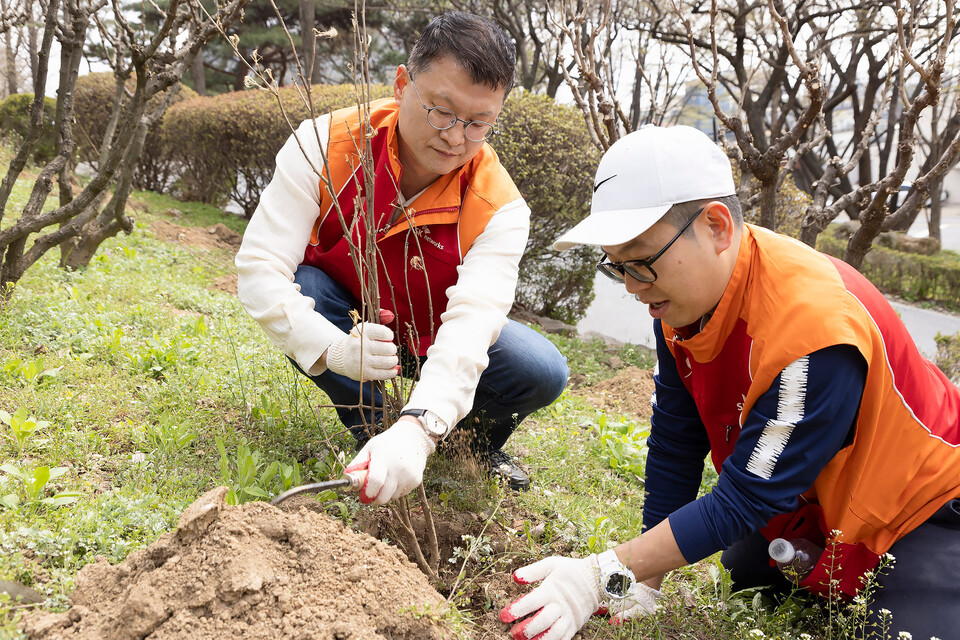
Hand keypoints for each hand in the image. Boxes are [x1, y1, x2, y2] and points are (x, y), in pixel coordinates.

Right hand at [325, 310, 398, 380]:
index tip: (386, 338)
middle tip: (388, 350)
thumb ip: (381, 318)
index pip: (385, 333)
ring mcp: (362, 360)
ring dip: (393, 360)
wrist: (341, 356)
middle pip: (389, 348)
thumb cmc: (359, 340)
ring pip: (388, 362)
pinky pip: (385, 374)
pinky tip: (392, 369)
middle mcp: (361, 346)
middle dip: (392, 349)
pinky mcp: (364, 373)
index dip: (389, 336)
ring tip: (390, 359)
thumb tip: (391, 315)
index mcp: (362, 332)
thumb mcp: (367, 327)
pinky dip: (392, 372)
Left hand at [344, 419, 434, 504]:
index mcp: (383, 458)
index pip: (375, 481)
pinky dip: (396, 490)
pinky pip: (402, 494)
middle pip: (384, 495)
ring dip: (386, 494)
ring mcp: (409, 475)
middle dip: (374, 499)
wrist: (413, 438)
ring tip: (386, 480)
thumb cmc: (387, 443)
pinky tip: (397, 478)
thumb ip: (358, 463)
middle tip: (370, 494)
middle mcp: (398, 467)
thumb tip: (346, 477)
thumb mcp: (370, 447)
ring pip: (392, 496)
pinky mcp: (416, 480)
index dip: (368, 493)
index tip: (363, 496)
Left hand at [499, 552, 659, 639]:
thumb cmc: (570, 571)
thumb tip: (515, 578)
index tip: (503, 616)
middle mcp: (560, 605)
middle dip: (526, 629)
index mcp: (552, 589)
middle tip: (513, 633)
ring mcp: (569, 617)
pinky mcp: (575, 626)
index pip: (532, 601)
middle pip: (542, 621)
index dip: (516, 610)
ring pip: (553, 634)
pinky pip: (564, 639)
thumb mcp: (551, 564)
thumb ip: (532, 571)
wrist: (597, 579)